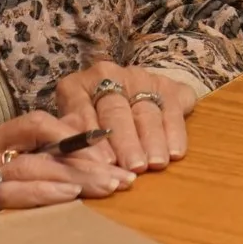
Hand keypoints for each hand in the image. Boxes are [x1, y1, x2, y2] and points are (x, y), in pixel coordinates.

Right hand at [0, 110, 135, 233]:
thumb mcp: (11, 178)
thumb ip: (43, 156)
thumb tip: (91, 140)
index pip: (35, 122)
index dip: (74, 134)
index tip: (109, 153)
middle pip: (39, 150)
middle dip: (85, 163)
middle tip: (120, 177)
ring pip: (27, 169)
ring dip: (71, 178)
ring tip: (105, 187)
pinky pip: (8, 196)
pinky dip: (41, 194)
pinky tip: (69, 198)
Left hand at [53, 62, 198, 173]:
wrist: (130, 94)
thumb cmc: (91, 124)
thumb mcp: (72, 128)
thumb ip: (69, 140)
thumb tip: (66, 155)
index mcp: (77, 86)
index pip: (82, 111)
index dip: (93, 139)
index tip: (103, 163)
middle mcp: (108, 76)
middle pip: (116, 111)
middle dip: (126, 141)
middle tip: (134, 167)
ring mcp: (140, 78)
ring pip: (147, 110)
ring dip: (152, 139)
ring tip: (156, 163)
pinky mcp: (168, 85)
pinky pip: (173, 108)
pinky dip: (175, 131)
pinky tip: (176, 152)